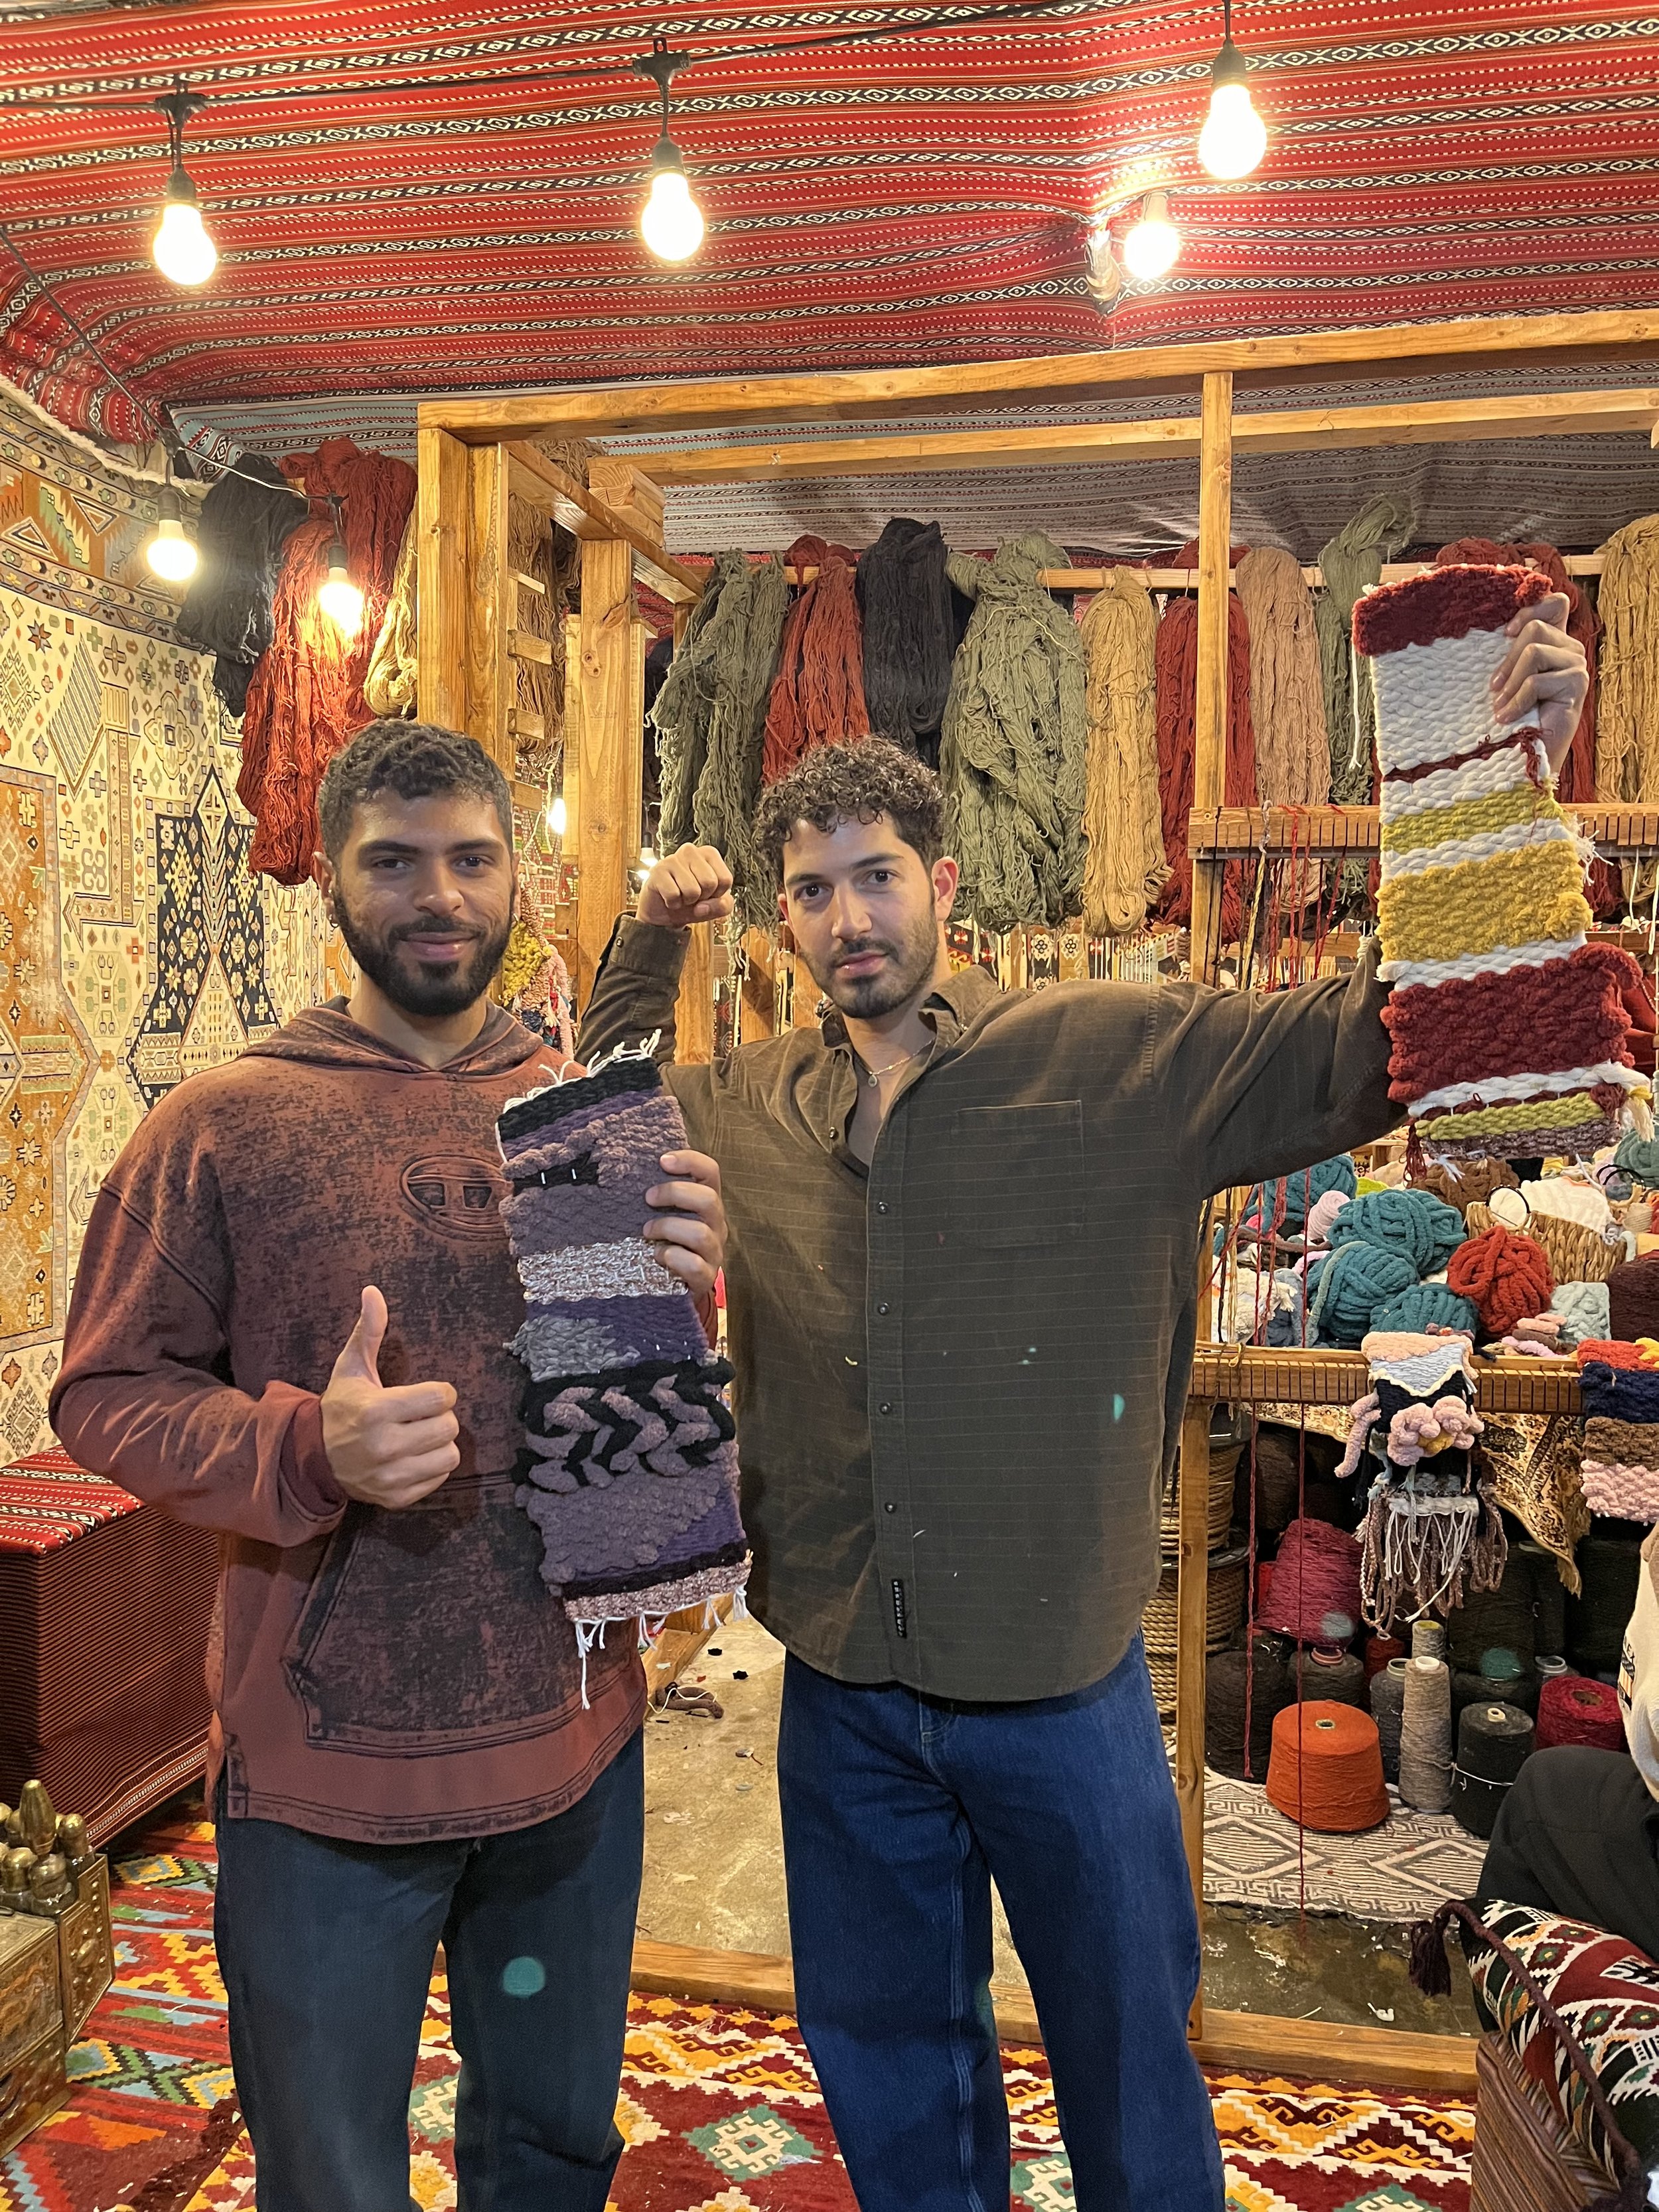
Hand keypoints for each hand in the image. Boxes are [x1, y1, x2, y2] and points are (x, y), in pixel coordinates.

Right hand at [320, 1287, 459, 1507]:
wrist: (313, 1459)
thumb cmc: (340, 1407)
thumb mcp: (351, 1367)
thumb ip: (368, 1330)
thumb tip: (373, 1291)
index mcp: (376, 1411)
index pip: (441, 1397)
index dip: (440, 1392)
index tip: (427, 1393)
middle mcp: (384, 1446)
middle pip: (449, 1426)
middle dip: (440, 1417)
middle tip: (421, 1415)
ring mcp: (390, 1476)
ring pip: (449, 1455)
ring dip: (440, 1443)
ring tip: (419, 1436)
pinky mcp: (396, 1497)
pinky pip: (440, 1478)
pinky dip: (432, 1466)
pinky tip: (413, 1456)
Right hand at [637, 845, 733, 929]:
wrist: (664, 911)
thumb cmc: (692, 902)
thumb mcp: (716, 906)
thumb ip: (723, 906)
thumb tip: (702, 906)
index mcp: (709, 853)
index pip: (725, 879)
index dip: (717, 895)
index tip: (706, 893)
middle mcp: (691, 850)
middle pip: (710, 883)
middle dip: (702, 898)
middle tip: (692, 895)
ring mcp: (672, 858)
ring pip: (692, 890)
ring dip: (687, 901)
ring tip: (680, 895)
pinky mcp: (658, 870)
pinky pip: (673, 895)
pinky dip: (673, 903)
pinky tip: (669, 897)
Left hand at [643, 1150, 725, 1299]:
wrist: (679, 1284)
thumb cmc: (668, 1241)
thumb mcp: (667, 1213)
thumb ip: (658, 1193)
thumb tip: (623, 1165)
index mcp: (707, 1203)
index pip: (710, 1172)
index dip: (690, 1161)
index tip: (662, 1161)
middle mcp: (715, 1224)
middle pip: (708, 1199)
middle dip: (675, 1194)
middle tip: (648, 1198)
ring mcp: (713, 1252)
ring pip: (700, 1233)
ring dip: (668, 1227)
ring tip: (647, 1231)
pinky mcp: (705, 1277)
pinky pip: (694, 1266)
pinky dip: (673, 1258)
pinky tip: (658, 1256)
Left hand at [1492, 590, 1588, 777]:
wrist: (1528, 754)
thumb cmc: (1513, 715)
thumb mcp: (1507, 677)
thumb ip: (1510, 652)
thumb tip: (1495, 629)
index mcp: (1555, 641)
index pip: (1557, 603)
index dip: (1531, 610)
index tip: (1505, 634)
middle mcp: (1570, 649)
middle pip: (1535, 630)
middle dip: (1507, 662)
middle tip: (1493, 689)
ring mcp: (1577, 665)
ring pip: (1535, 651)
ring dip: (1511, 683)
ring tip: (1500, 706)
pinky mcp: (1577, 685)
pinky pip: (1537, 681)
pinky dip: (1516, 701)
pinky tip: (1507, 717)